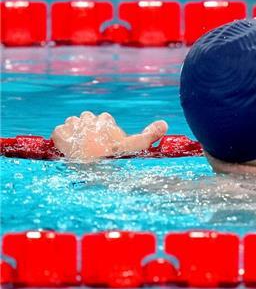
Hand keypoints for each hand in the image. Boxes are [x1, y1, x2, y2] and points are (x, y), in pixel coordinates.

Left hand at [50, 112, 167, 160]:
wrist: (95, 169)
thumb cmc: (115, 158)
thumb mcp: (134, 147)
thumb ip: (149, 135)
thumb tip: (164, 123)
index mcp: (105, 120)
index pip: (104, 119)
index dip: (106, 130)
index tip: (108, 143)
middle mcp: (88, 119)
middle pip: (86, 119)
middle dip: (90, 129)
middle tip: (94, 146)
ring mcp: (73, 126)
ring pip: (72, 123)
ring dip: (75, 132)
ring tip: (81, 146)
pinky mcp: (60, 135)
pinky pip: (58, 132)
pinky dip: (62, 138)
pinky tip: (69, 146)